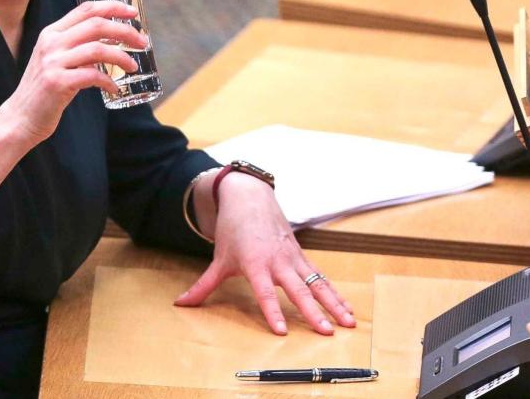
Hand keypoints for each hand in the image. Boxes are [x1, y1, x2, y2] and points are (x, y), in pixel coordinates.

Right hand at [0, 0, 146, 147]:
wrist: (20, 117)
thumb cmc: (44, 90)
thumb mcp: (55, 60)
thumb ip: (76, 47)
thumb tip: (112, 41)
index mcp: (51, 33)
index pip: (86, 9)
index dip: (112, 7)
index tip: (132, 13)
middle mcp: (51, 43)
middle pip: (96, 25)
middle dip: (125, 31)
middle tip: (142, 42)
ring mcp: (53, 62)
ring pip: (98, 49)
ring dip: (122, 57)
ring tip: (133, 66)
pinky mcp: (57, 83)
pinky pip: (93, 76)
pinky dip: (109, 81)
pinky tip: (114, 88)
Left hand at [174, 174, 355, 335]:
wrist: (249, 197)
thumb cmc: (232, 230)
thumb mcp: (218, 259)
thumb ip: (203, 285)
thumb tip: (181, 303)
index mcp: (255, 263)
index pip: (264, 292)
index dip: (272, 311)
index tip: (281, 331)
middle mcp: (277, 261)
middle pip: (298, 290)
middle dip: (313, 312)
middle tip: (326, 331)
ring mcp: (293, 258)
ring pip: (317, 284)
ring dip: (334, 304)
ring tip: (348, 324)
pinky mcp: (302, 256)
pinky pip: (321, 277)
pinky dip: (335, 293)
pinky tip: (348, 309)